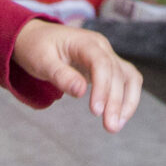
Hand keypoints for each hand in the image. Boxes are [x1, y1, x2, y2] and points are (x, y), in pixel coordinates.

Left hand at [10, 20, 142, 132]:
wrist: (37, 38)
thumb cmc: (37, 48)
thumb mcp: (41, 61)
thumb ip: (60, 75)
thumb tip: (80, 92)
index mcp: (85, 42)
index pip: (101, 63)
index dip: (102, 87)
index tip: (96, 112)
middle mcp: (101, 47)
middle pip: (117, 73)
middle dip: (115, 101)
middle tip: (110, 127)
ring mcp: (107, 55)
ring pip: (128, 76)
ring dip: (126, 101)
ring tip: (117, 126)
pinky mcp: (107, 67)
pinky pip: (126, 80)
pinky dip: (127, 98)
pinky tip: (120, 117)